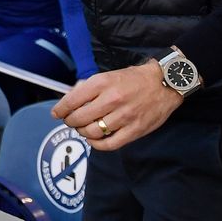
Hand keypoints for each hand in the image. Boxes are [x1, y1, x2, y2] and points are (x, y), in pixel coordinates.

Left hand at [51, 61, 182, 151]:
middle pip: (79, 118)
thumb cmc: (133, 79)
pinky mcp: (135, 130)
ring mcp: (124, 116)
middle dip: (70, 121)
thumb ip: (89, 88)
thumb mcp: (108, 75)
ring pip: (92, 132)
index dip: (60, 109)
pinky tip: (94, 140)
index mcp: (102, 83)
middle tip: (71, 121)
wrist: (164, 83)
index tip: (56, 114)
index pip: (72, 100)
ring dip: (83, 132)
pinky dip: (97, 145)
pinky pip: (109, 144)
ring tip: (84, 129)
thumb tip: (69, 101)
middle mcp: (111, 99)